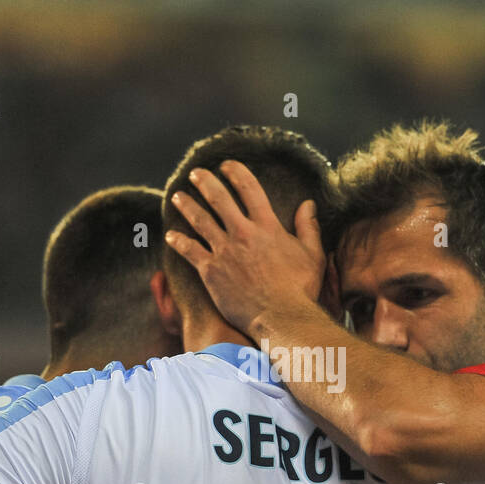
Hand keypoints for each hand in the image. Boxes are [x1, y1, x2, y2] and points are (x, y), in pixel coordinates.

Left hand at [165, 160, 325, 334]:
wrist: (281, 318)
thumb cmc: (301, 289)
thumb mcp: (313, 254)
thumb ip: (309, 227)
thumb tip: (308, 204)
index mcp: (267, 226)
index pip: (249, 189)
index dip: (236, 173)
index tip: (226, 165)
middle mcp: (243, 233)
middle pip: (219, 199)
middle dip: (205, 182)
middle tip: (195, 173)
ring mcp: (224, 251)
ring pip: (200, 221)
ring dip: (187, 206)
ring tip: (177, 196)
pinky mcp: (211, 271)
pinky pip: (190, 251)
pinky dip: (179, 242)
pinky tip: (171, 236)